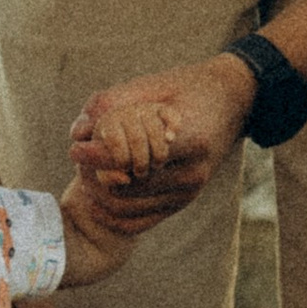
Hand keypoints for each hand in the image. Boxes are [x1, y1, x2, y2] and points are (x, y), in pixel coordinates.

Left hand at [69, 58, 252, 224]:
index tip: (76, 150)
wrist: (230, 102)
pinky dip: (113, 216)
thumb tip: (78, 135)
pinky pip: (140, 222)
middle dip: (95, 175)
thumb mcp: (151, 85)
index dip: (97, 157)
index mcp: (191, 141)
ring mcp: (189, 193)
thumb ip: (112, 105)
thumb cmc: (187, 88)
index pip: (133, 158)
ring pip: (128, 206)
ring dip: (100, 193)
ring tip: (84, 175)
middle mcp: (192, 173)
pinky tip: (95, 201)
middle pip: (126, 186)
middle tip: (78, 160)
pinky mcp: (183, 203)